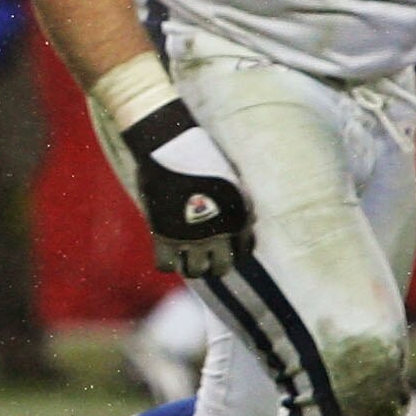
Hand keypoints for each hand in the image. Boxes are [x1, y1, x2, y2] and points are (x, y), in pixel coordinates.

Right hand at [119, 97, 252, 276]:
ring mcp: (192, 236)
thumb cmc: (201, 153)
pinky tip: (166, 251)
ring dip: (190, 266)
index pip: (244, 252)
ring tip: (183, 255)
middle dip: (213, 264)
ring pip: (195, 271)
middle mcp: (219, 232)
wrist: (172, 144)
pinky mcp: (165, 235)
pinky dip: (166, 263)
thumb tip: (250, 220)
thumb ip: (241, 202)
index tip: (221, 246)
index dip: (234, 251)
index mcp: (239, 218)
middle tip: (202, 254)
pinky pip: (165, 265)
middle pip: (221, 269)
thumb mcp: (232, 178)